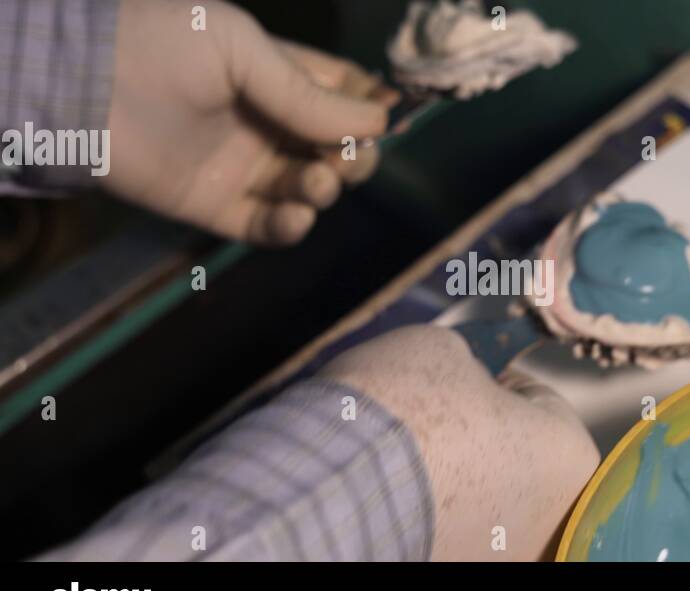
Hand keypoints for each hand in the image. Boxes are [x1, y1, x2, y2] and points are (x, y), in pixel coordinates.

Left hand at [102, 0, 396, 244]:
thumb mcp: (244, 50)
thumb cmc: (166, 47)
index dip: (368, 110)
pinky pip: (267, 226)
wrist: (86, 86)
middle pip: (334, 151)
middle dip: (353, 158)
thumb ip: (307, 93)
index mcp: (277, 78)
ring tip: (316, 181)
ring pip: (308, 191)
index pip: (340, 96)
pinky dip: (290, 225)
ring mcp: (244, 169)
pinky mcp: (218, 208)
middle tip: (343, 158)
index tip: (384, 121)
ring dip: (324, 189)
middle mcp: (268, 125)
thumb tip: (379, 122)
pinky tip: (297, 215)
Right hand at [319, 325, 599, 560]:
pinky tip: (389, 493)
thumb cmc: (402, 410)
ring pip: (480, 497)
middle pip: (513, 454)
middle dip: (474, 433)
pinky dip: (424, 512)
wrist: (332, 484)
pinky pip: (449, 529)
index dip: (491, 380)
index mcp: (570, 455)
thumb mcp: (442, 349)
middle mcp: (551, 518)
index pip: (537, 399)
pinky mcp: (455, 568)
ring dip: (450, 476)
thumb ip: (470, 367)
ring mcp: (503, 554)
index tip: (457, 380)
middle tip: (425, 415)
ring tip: (400, 455)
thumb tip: (462, 383)